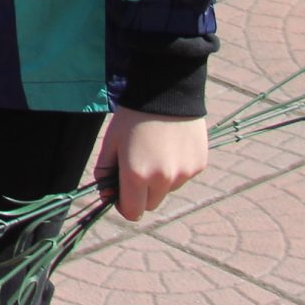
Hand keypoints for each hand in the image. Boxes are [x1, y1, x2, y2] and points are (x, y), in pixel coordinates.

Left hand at [94, 110, 208, 220]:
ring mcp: (184, 173)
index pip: (132, 212)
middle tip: (137, 167)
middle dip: (142, 193)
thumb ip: (105, 173)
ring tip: (155, 150)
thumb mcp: (111, 142)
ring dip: (160, 180)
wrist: (166, 91)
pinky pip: (183, 176)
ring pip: (168, 190)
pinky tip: (171, 145)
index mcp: (137, 175)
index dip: (124, 206)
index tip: (121, 195)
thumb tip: (108, 197)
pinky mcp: (199, 165)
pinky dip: (176, 168)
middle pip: (151, 204)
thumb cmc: (132, 117)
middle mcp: (163, 179)